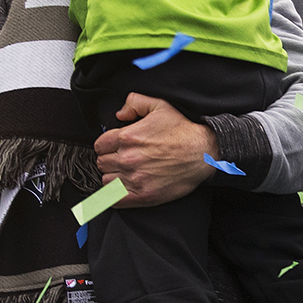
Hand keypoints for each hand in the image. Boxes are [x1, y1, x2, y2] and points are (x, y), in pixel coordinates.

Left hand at [94, 94, 217, 207]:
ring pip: (106, 180)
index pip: (100, 145)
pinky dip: (114, 195)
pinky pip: (115, 199)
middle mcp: (128, 158)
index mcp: (127, 137)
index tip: (114, 148)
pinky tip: (121, 190)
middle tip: (121, 160)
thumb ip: (134, 102)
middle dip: (109, 160)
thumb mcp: (159, 106)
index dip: (106, 146)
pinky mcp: (143, 195)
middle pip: (102, 163)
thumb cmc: (182, 130)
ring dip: (113, 177)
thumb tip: (119, 113)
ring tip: (124, 173)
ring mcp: (135, 178)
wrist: (203, 153)